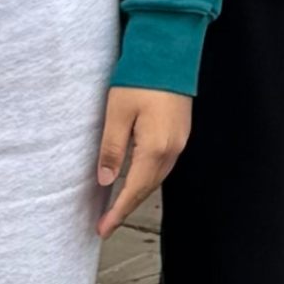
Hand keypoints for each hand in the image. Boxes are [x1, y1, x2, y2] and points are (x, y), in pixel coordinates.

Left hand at [94, 87, 193, 236]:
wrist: (170, 52)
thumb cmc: (140, 79)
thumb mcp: (117, 113)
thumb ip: (111, 149)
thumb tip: (104, 181)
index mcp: (155, 148)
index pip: (133, 190)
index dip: (117, 212)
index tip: (102, 230)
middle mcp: (173, 149)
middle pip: (147, 188)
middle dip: (127, 207)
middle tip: (106, 224)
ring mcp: (180, 141)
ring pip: (157, 178)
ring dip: (138, 193)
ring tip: (117, 205)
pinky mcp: (180, 132)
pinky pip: (163, 165)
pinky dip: (147, 178)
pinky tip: (136, 178)